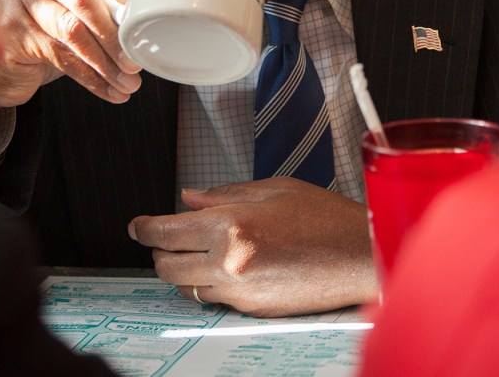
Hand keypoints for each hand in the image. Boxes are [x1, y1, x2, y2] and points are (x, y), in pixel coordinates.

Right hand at [0, 0, 141, 118]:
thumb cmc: (44, 28)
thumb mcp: (71, 3)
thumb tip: (150, 16)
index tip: (145, 14)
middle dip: (115, 33)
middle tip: (136, 60)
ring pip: (71, 29)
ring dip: (105, 62)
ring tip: (128, 82)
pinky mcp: (5, 31)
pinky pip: (58, 56)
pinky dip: (89, 77)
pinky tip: (108, 90)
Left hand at [127, 177, 376, 316]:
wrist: (361, 256)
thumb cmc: (325, 217)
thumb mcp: (273, 190)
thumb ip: (224, 194)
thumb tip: (188, 198)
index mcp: (230, 224)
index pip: (166, 231)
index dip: (144, 228)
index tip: (137, 226)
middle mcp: (228, 261)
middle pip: (166, 265)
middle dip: (159, 251)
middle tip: (165, 238)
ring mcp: (240, 291)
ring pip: (186, 286)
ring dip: (182, 269)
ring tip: (195, 252)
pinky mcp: (253, 310)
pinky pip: (215, 299)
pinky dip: (210, 283)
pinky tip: (226, 267)